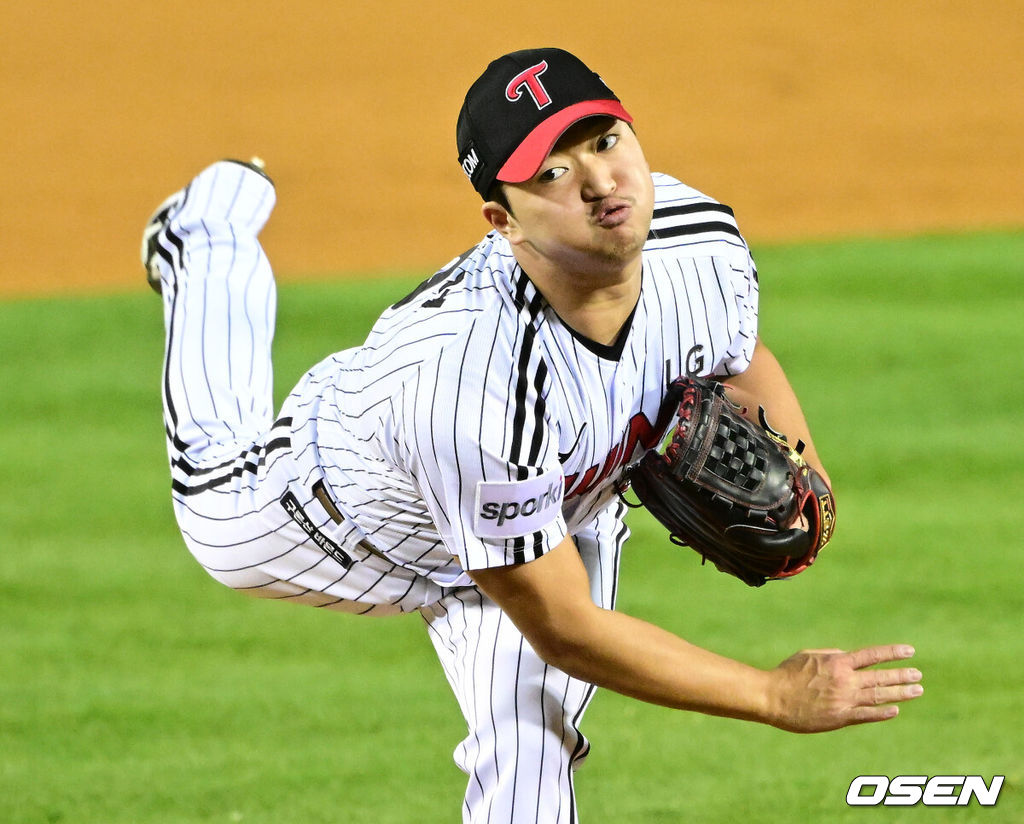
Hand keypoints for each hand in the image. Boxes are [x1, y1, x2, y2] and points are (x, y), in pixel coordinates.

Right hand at [767, 645, 922, 732]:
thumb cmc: (787, 674)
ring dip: (900, 693)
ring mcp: (844, 700)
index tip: (909, 651)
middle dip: (902, 675)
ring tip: (916, 690)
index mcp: (837, 663)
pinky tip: (895, 710)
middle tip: (918, 675)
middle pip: (880, 677)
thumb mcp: (808, 655)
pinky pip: (867, 715)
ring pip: (878, 696)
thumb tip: (847, 655)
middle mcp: (845, 680)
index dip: (892, 653)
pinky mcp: (840, 718)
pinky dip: (882, 713)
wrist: (773, 697)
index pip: (872, 656)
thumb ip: (830, 655)